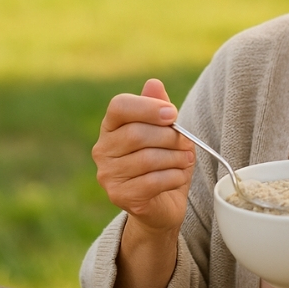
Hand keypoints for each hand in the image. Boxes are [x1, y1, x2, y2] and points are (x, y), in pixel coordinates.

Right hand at [92, 78, 195, 234]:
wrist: (164, 204)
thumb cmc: (166, 161)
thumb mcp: (168, 131)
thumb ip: (160, 108)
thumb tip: (153, 83)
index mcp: (112, 126)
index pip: (119, 106)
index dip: (148, 107)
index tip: (173, 115)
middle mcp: (102, 149)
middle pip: (137, 133)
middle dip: (170, 137)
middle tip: (186, 144)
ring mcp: (108, 174)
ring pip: (147, 158)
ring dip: (176, 158)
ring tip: (185, 160)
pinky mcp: (119, 196)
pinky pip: (153, 181)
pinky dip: (174, 176)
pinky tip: (180, 176)